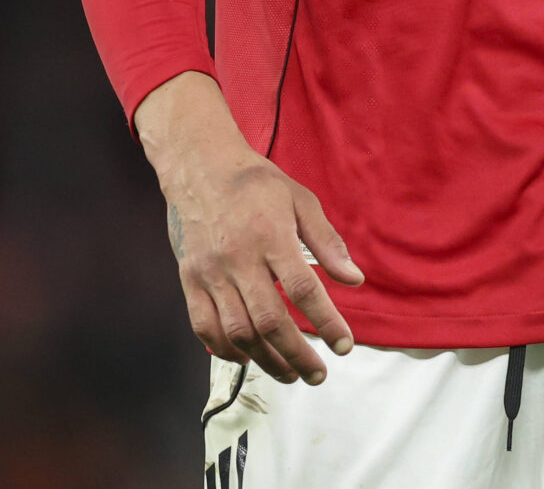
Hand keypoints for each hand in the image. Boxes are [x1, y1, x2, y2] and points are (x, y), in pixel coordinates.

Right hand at [137, 73, 364, 384]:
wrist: (200, 169)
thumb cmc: (258, 185)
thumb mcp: (302, 201)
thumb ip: (327, 242)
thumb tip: (355, 280)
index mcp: (271, 236)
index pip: (303, 290)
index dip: (326, 322)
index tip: (344, 345)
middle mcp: (237, 259)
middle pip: (269, 320)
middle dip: (297, 354)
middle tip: (318, 373)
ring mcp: (210, 273)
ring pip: (237, 331)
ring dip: (265, 360)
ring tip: (290, 374)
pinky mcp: (189, 280)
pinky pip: (203, 326)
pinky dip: (225, 350)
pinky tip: (248, 359)